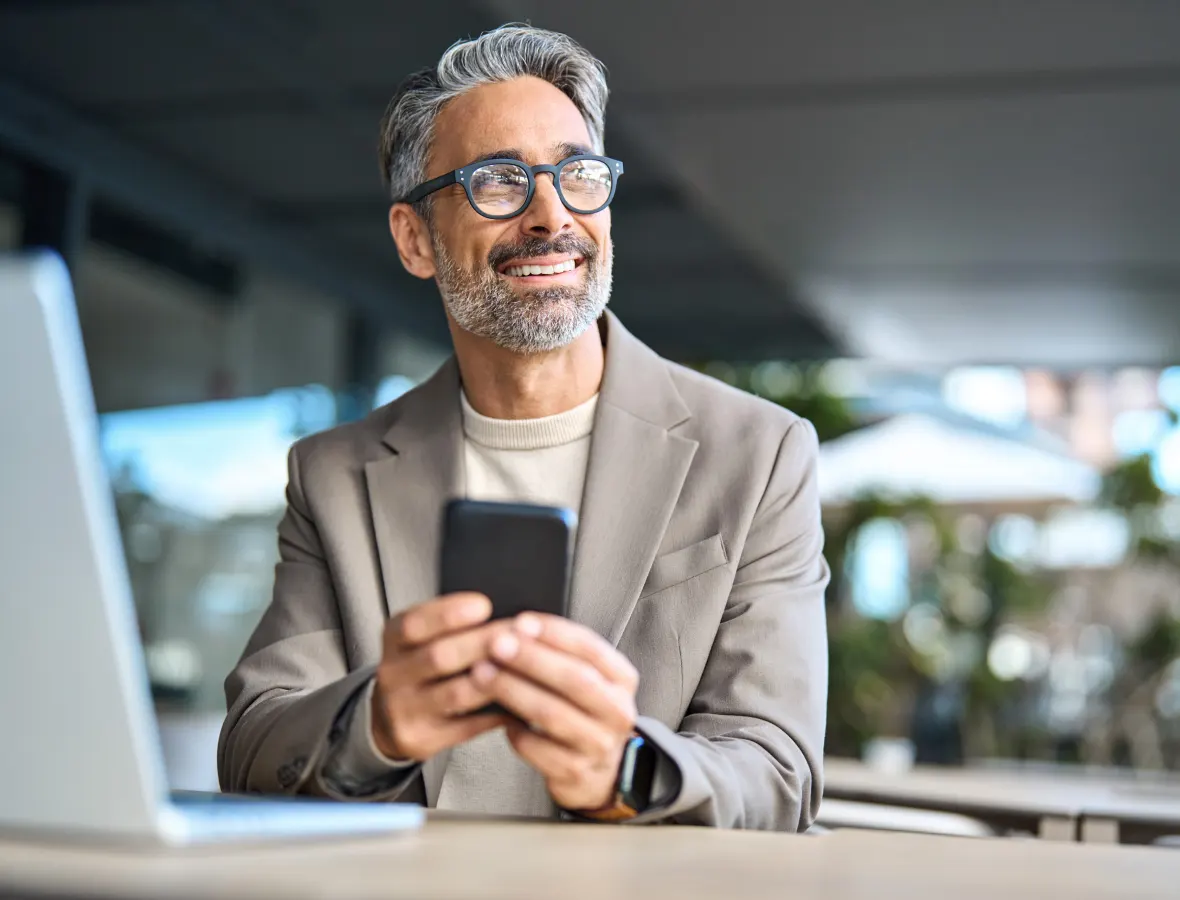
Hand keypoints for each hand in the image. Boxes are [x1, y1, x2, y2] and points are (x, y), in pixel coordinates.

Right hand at [370, 592, 512, 760]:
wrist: (391, 716)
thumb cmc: (421, 666)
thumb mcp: (422, 637)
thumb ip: (451, 625)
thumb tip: (502, 616)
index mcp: (394, 640)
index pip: (414, 623)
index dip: (448, 614)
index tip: (483, 605)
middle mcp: (393, 674)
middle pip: (439, 657)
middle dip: (483, 644)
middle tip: (517, 634)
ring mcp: (404, 710)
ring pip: (456, 694)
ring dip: (495, 679)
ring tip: (524, 668)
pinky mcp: (422, 738)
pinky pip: (467, 726)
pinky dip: (497, 712)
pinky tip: (519, 701)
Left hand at [471, 613, 639, 811]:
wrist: (598, 771)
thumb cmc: (584, 713)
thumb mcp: (589, 680)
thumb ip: (563, 655)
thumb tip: (519, 627)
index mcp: (621, 680)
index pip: (591, 648)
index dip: (555, 633)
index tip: (522, 622)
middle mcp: (617, 712)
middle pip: (574, 680)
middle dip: (531, 658)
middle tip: (496, 644)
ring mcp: (599, 745)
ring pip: (552, 714)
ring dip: (513, 690)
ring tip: (483, 674)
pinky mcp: (576, 772)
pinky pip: (538, 748)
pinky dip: (515, 731)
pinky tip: (501, 718)